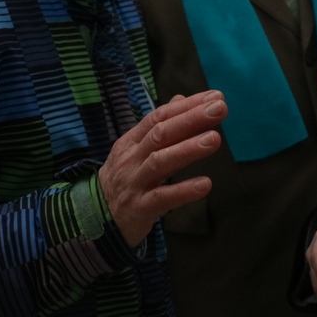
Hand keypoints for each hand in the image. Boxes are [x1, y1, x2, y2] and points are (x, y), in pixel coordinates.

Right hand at [98, 90, 224, 247]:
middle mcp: (131, 158)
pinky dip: (184, 191)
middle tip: (219, 109)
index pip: (159, 117)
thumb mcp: (136, 150)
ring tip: (214, 139)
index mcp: (132, 141)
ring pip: (160, 162)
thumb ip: (160, 126)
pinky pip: (162, 198)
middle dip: (191, 119)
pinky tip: (205, 184)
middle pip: (160, 134)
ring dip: (188, 149)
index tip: (215, 97)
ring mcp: (134, 183)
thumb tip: (182, 98)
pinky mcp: (140, 209)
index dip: (187, 106)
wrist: (97, 219)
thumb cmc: (126, 179)